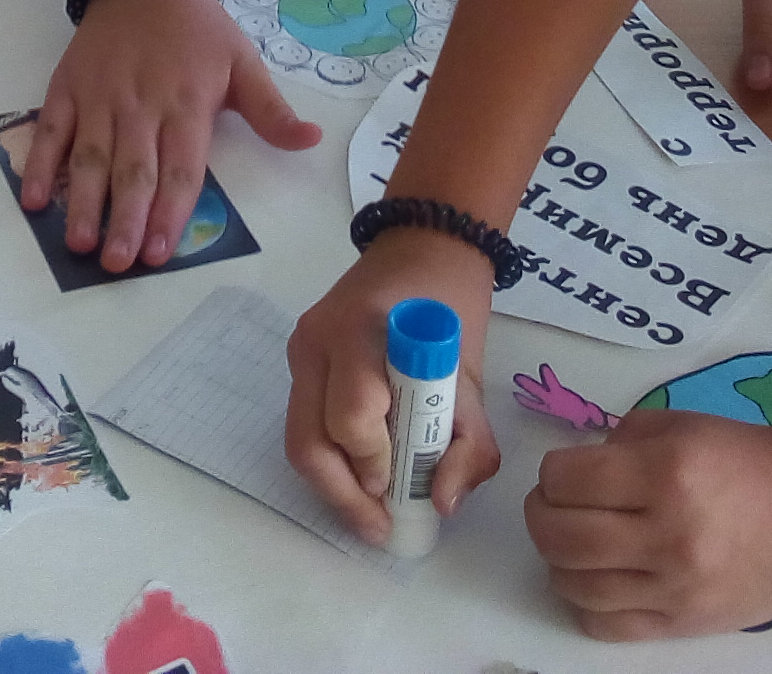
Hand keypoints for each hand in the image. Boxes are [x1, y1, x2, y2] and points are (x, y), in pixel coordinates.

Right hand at [16, 0, 319, 269]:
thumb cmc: (199, 31)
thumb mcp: (244, 62)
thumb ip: (272, 110)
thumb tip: (311, 140)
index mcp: (187, 104)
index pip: (180, 168)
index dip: (169, 211)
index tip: (159, 252)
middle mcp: (140, 106)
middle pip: (132, 170)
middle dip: (124, 219)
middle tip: (117, 263)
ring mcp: (99, 97)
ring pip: (89, 156)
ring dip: (83, 201)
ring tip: (79, 243)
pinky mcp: (67, 87)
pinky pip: (51, 129)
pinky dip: (41, 163)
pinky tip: (34, 199)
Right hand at [283, 227, 501, 545]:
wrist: (423, 246)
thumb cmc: (449, 305)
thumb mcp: (471, 374)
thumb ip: (467, 442)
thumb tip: (442, 503)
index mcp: (363, 333)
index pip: (353, 413)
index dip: (373, 460)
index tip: (397, 488)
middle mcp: (318, 341)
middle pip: (310, 439)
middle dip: (344, 494)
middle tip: (381, 526)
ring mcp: (302, 350)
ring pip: (300, 438)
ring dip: (334, 483)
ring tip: (372, 510)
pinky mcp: (300, 360)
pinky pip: (306, 421)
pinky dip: (332, 456)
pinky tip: (362, 474)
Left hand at [527, 408, 771, 640]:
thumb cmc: (746, 461)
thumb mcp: (681, 426)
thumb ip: (621, 442)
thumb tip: (573, 472)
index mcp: (666, 474)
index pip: (566, 480)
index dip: (553, 473)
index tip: (565, 472)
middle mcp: (667, 534)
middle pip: (561, 537)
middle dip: (542, 516)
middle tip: (553, 506)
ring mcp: (675, 588)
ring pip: (576, 586)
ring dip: (558, 561)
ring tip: (574, 543)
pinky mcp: (684, 625)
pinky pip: (606, 626)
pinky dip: (585, 604)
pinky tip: (596, 580)